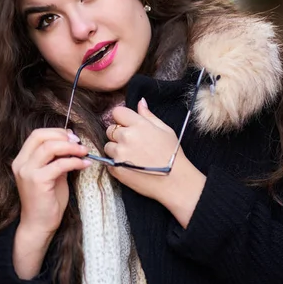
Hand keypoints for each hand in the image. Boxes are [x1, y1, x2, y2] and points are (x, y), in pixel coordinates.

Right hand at [11, 128, 89, 277]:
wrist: (39, 224)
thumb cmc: (47, 201)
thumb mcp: (52, 175)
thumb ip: (57, 159)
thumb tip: (72, 144)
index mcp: (22, 160)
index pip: (36, 135)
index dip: (56, 132)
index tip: (72, 137)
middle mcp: (21, 163)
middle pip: (41, 136)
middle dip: (63, 136)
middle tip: (79, 143)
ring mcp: (27, 172)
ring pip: (50, 147)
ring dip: (71, 147)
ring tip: (84, 152)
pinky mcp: (37, 181)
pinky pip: (59, 164)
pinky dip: (74, 161)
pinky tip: (84, 165)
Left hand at [104, 99, 205, 227]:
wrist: (174, 181)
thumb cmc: (172, 155)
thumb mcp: (165, 130)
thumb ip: (149, 116)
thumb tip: (140, 102)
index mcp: (138, 125)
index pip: (117, 112)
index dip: (122, 119)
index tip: (127, 126)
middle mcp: (126, 137)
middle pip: (110, 129)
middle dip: (118, 135)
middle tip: (132, 144)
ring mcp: (119, 153)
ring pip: (108, 146)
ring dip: (116, 150)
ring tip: (132, 157)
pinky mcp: (115, 168)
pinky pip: (108, 162)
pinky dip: (116, 163)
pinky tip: (130, 166)